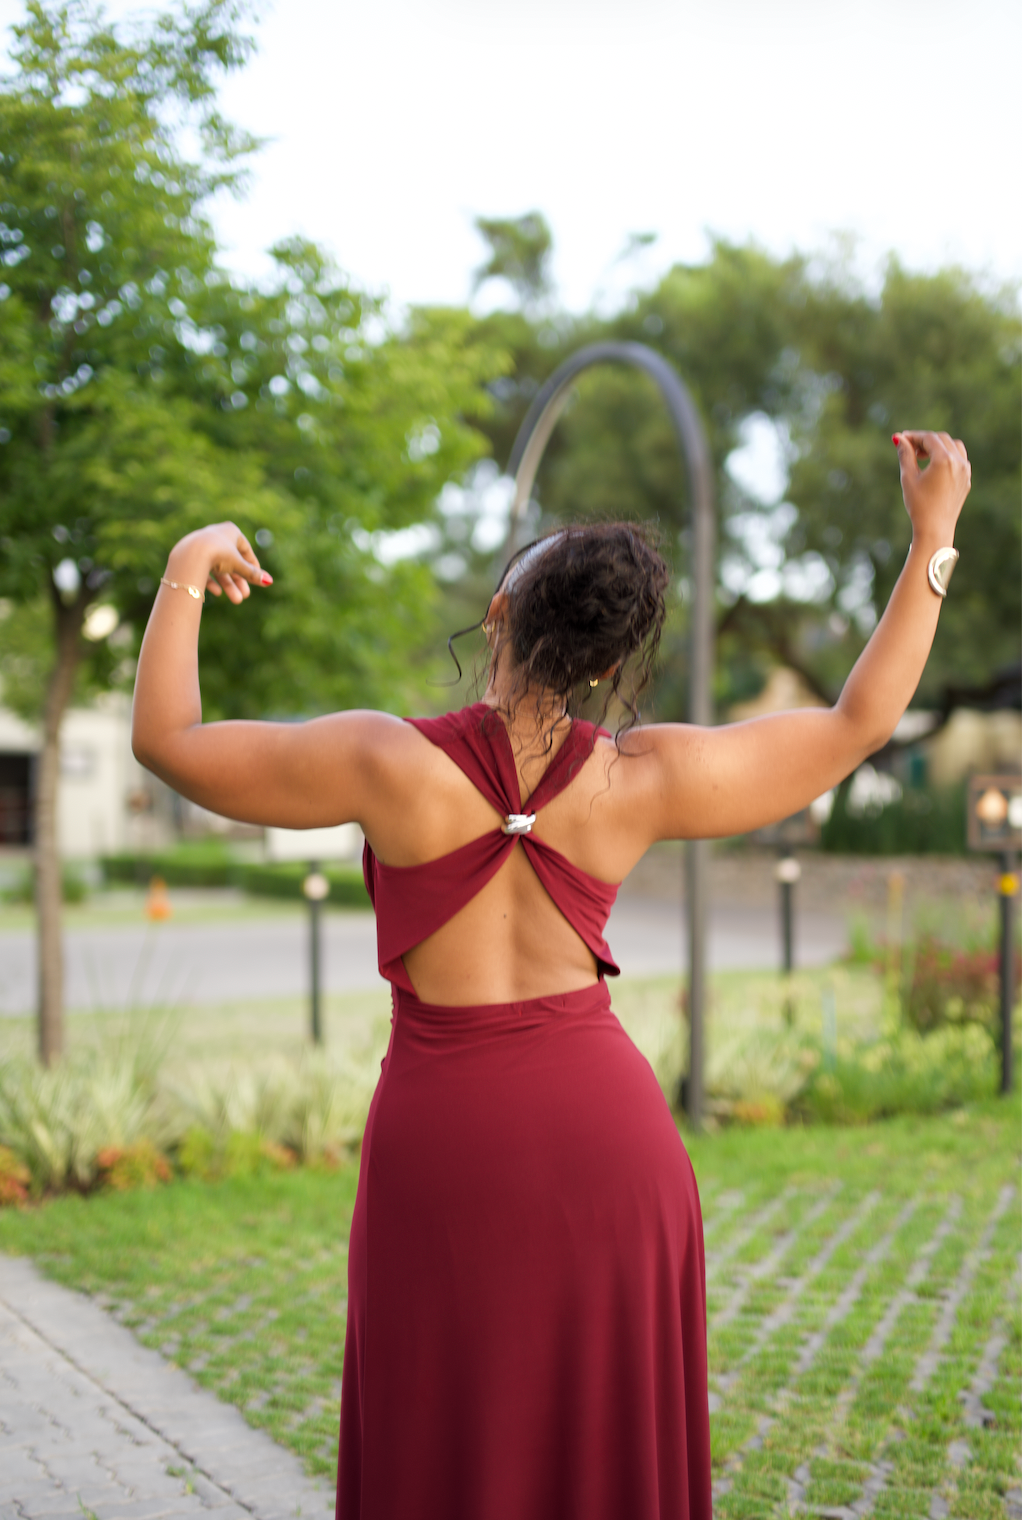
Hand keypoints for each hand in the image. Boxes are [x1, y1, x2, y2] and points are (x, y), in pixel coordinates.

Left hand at [166, 522, 271, 605]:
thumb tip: (269, 582)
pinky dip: (212, 581)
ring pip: (219, 568)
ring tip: (236, 600)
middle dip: (239, 581)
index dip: (252, 565)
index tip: (257, 579)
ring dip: (228, 585)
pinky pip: (204, 569)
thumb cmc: (218, 554)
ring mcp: (202, 545)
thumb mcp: (239, 565)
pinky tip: (217, 593)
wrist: (190, 555)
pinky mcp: (191, 556)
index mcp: (230, 531)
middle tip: (245, 596)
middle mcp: (216, 535)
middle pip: (231, 562)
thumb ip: (252, 574)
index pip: (245, 549)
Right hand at [893, 430, 970, 546]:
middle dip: (925, 440)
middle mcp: (958, 462)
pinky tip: (934, 466)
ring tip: (922, 456)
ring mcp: (965, 471)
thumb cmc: (919, 505)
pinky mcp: (966, 480)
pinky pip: (959, 459)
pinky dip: (947, 456)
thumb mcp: (908, 478)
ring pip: (953, 446)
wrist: (935, 529)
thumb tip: (899, 439)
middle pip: (941, 439)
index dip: (914, 436)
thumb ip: (905, 455)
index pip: (929, 438)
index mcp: (944, 460)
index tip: (901, 439)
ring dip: (938, 446)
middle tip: (909, 448)